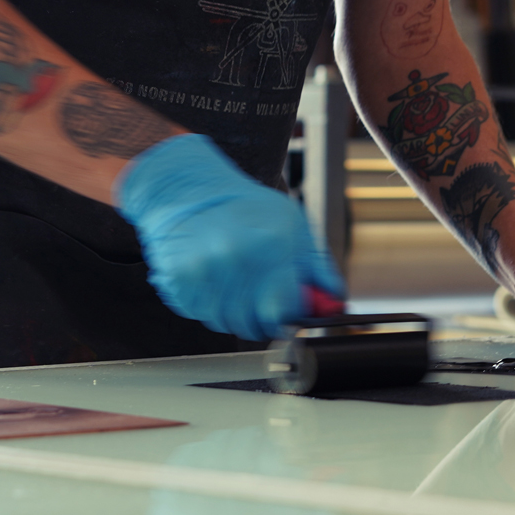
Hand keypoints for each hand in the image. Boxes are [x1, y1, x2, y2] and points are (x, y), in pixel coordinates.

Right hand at [116, 134, 343, 340]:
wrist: (189, 189)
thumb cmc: (243, 205)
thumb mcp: (292, 224)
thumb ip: (316, 267)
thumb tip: (335, 301)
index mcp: (269, 246)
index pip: (285, 311)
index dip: (289, 315)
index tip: (287, 310)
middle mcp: (235, 260)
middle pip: (255, 325)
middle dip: (262, 317)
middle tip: (260, 298)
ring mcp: (203, 272)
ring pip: (226, 323)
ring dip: (234, 312)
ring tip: (234, 282)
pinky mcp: (179, 281)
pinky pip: (200, 314)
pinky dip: (209, 305)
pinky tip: (212, 279)